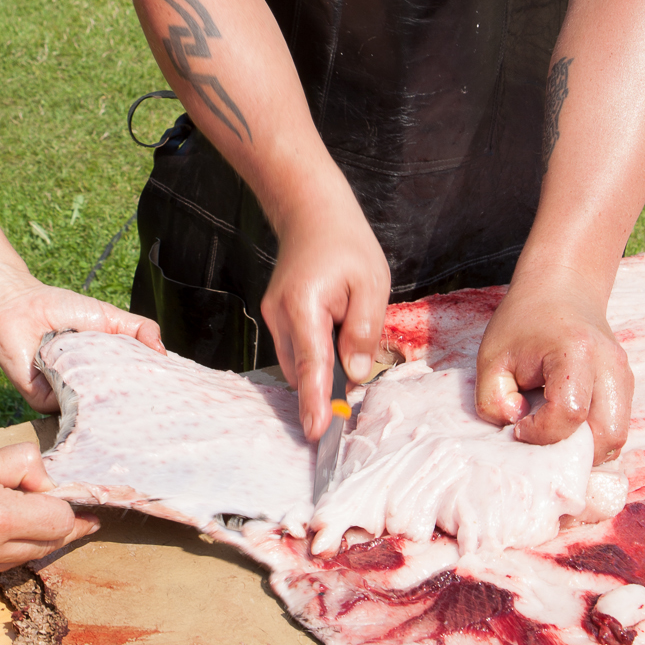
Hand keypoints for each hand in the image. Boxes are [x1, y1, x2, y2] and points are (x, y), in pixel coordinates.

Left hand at [0, 280, 163, 410]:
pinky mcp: (45, 404)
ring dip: (108, 403)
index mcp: (102, 370)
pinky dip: (80, 398)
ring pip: (94, 412)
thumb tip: (163, 352)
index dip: (149, 392)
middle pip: (114, 406)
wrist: (19, 307)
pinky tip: (88, 386)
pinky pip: (69, 411)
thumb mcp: (108, 316)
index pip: (130, 388)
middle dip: (134, 405)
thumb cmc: (61, 308)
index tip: (173, 396)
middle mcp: (86, 388)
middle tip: (158, 408)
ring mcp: (67, 399)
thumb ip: (138, 329)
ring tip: (125, 396)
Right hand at [0, 427, 98, 577]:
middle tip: (68, 509)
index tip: (83, 504)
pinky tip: (3, 527)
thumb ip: (21, 468)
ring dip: (34, 540)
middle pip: (45, 546)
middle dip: (59, 527)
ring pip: (21, 559)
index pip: (58, 523)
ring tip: (35, 515)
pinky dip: (6, 549)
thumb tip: (45, 481)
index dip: (72, 510)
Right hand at [260, 204, 389, 442]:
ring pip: (298, 363)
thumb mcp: (371, 283)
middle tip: (352, 398)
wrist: (312, 213)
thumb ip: (364, 330)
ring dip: (321, 370)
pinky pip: (296, 350)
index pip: (311, 363)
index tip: (316, 432)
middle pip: (302, 369)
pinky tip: (335, 339)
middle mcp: (279, 314)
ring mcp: (273, 316)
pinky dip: (315, 357)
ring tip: (348, 341)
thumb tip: (355, 374)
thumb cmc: (346, 244)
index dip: (316, 401)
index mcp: (304, 304)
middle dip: (325, 388)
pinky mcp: (276, 317)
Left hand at [475, 278, 632, 463]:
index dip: (540, 432)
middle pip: (608, 436)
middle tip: (541, 440)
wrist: (562, 288)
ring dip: (586, 449)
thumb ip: (493, 400)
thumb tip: (516, 427)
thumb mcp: (492, 356)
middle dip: (572, 453)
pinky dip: (593, 438)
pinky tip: (567, 425)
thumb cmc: (523, 322)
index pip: (569, 413)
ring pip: (617, 438)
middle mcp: (610, 366)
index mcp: (576, 352)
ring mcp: (624, 376)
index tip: (518, 426)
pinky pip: (617, 427)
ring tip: (553, 433)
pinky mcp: (626, 386)